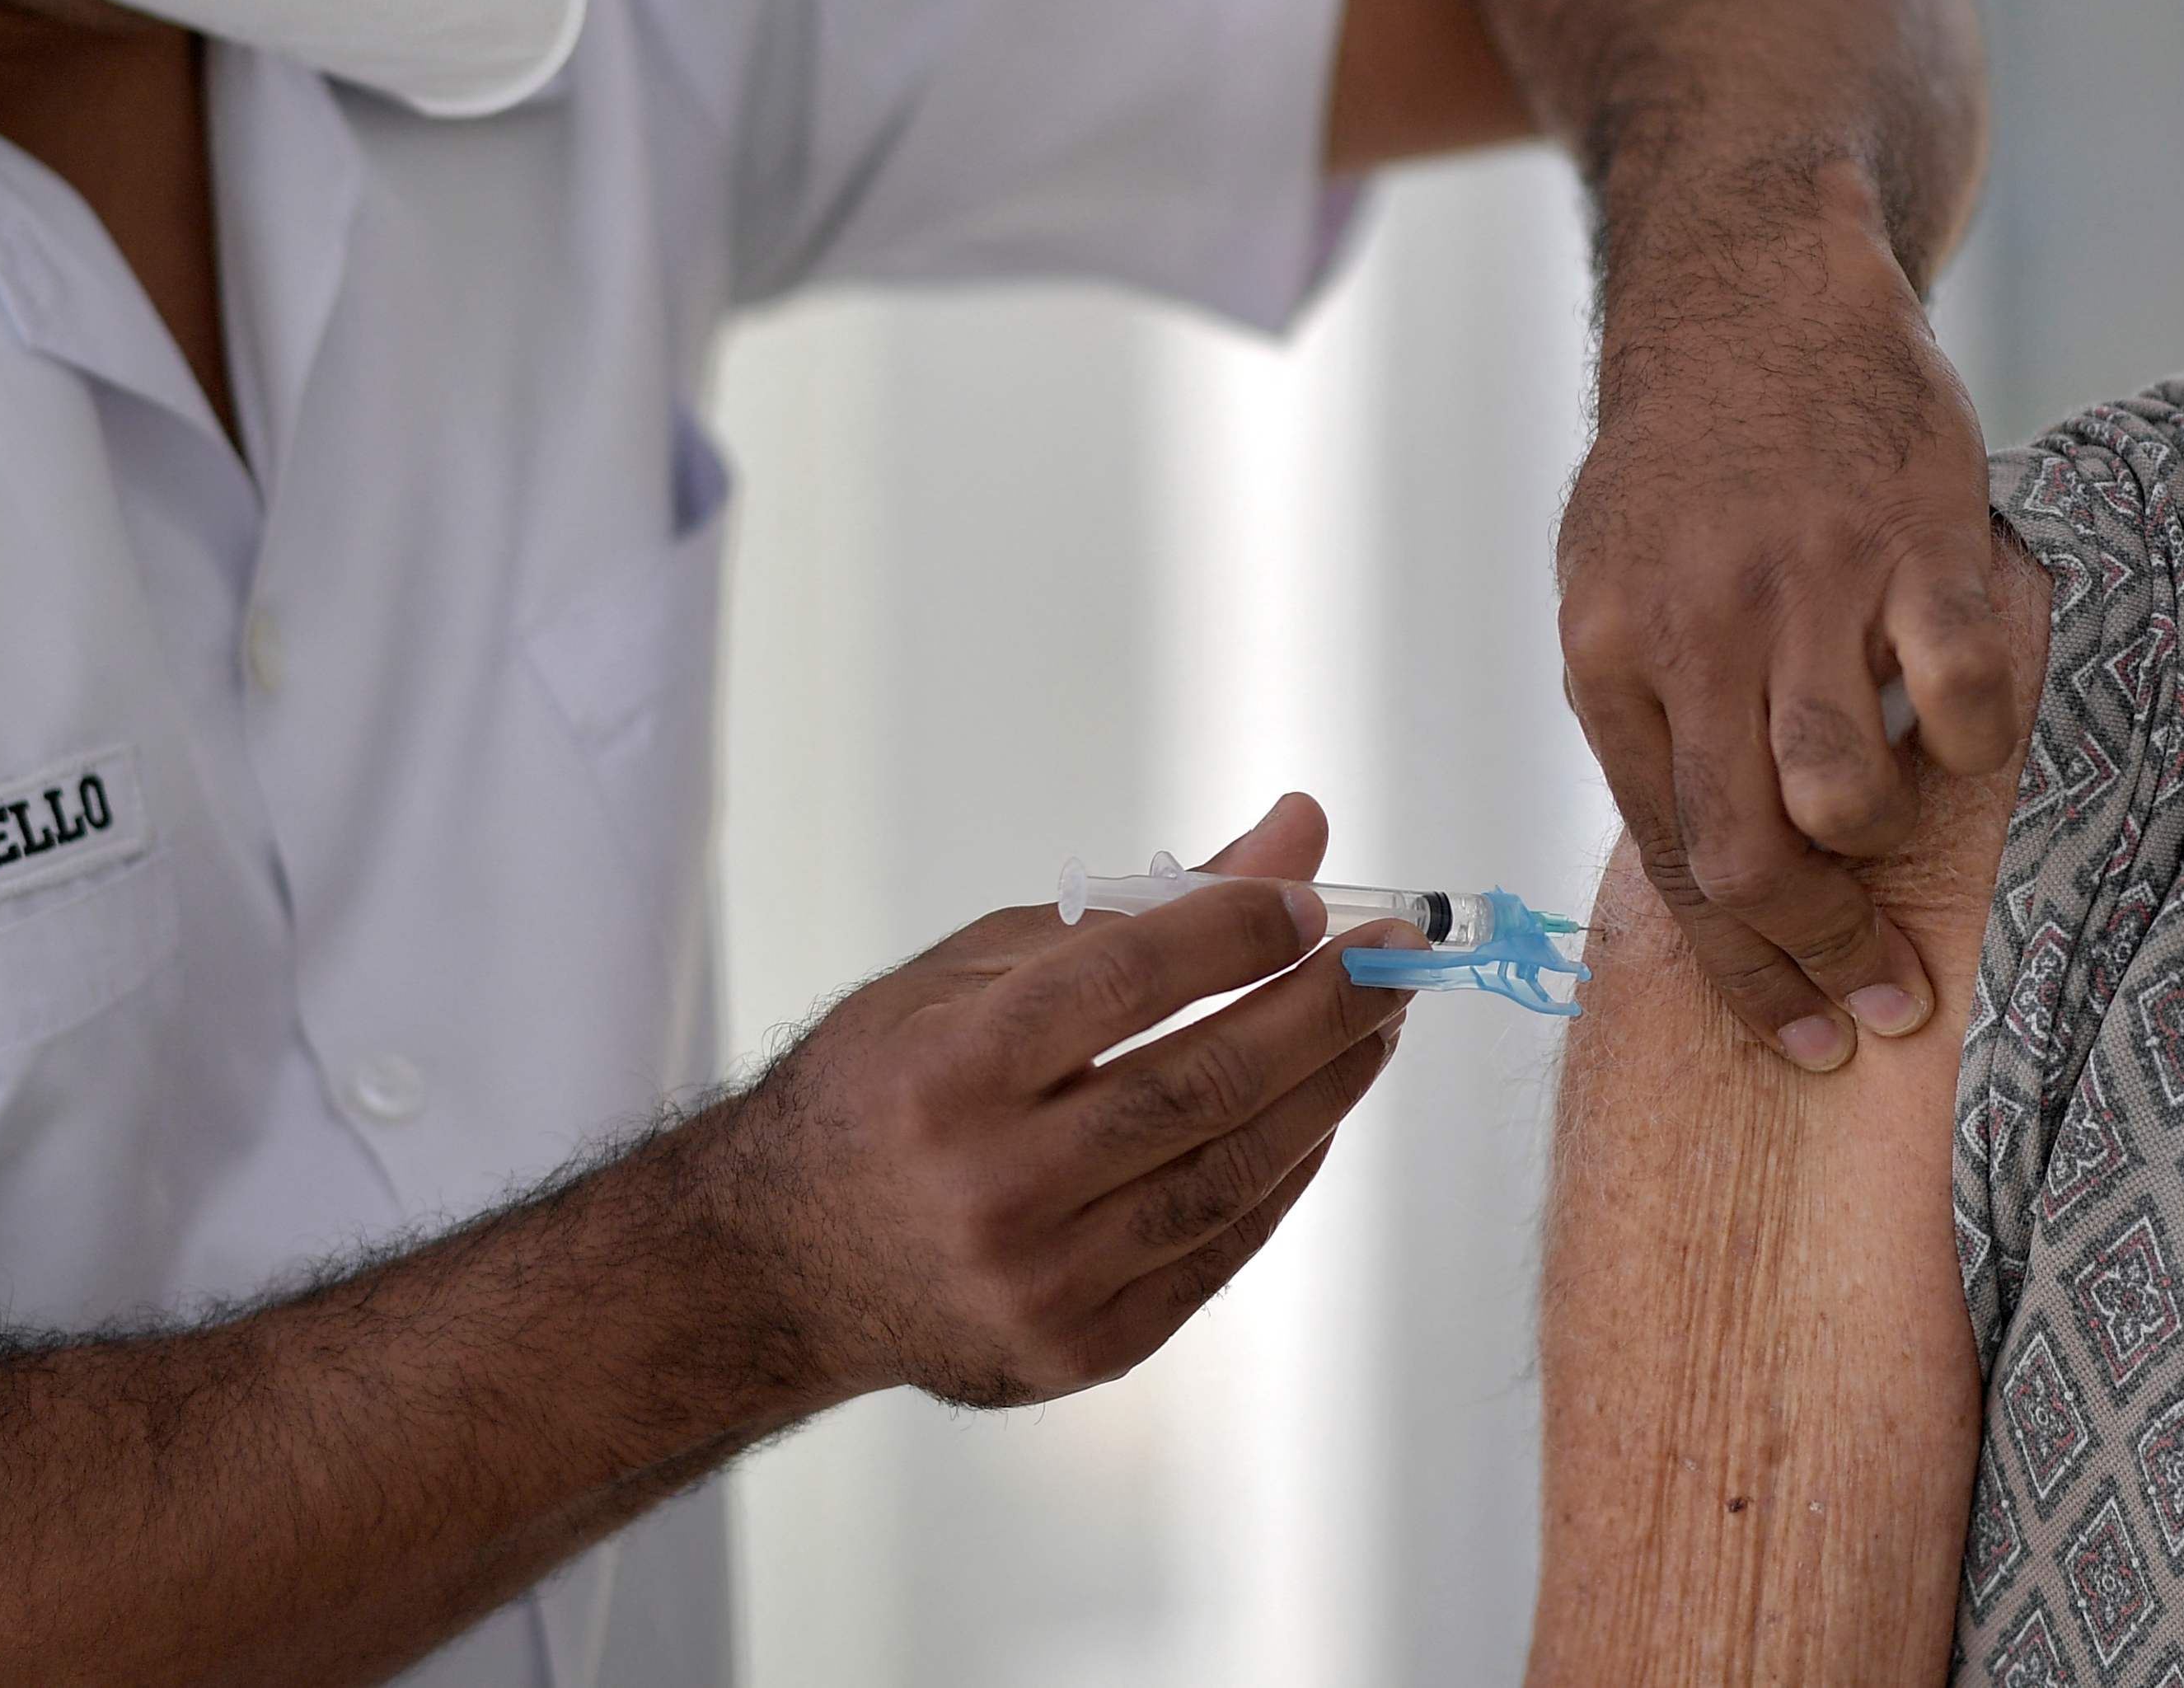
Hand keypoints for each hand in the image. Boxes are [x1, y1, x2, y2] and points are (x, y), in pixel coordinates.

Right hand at [710, 794, 1412, 1408]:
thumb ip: (1141, 910)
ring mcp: (1038, 1282)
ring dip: (1328, 1089)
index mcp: (947, 1071)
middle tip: (1397, 955)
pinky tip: (1319, 1110)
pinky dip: (1285, 1172)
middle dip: (1322, 1008)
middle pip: (1200, 1084)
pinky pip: (1219, 1249)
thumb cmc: (890, 1087)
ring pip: (1230, 1174)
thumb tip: (1297, 833)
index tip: (1319, 900)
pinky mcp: (1078, 1349)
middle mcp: (990, 1185)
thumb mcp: (976, 971)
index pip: (1128, 983)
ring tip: (1379, 1023)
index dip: (1239, 932)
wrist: (786, 1262)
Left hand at [1558, 168, 2038, 1068]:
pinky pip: (1961, 698)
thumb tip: (1715, 881)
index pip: (1674, 864)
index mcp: (1610, 654)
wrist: (1754, 284)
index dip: (1751, 976)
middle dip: (1824, 956)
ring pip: (1844, 795)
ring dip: (1888, 842)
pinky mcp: (1915, 536)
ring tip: (1906, 816)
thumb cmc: (1687, 462)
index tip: (1814, 1040)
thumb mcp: (1613, 584)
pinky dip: (1974, 736)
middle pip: (1752, 857)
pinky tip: (1969, 716)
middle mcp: (1696, 627)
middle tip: (1888, 997)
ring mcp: (1807, 582)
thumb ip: (1656, 718)